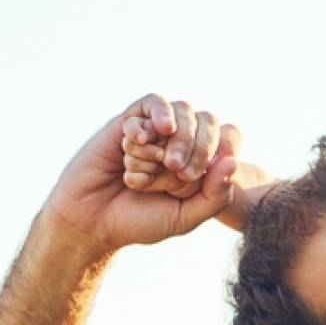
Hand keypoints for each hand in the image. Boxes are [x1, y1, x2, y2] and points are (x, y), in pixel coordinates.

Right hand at [39, 94, 237, 254]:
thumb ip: (215, 197)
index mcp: (200, 163)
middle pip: (206, 120)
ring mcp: (155, 130)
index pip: (229, 136)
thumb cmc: (138, 221)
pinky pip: (149, 104)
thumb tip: (233, 161)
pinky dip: (150, 119)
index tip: (204, 174)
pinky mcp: (129, 122)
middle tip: (179, 171)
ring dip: (175, 136)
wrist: (92, 221)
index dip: (224, 147)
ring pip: (180, 110)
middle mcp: (181, 143)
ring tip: (161, 161)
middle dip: (198, 144)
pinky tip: (140, 140)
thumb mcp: (184, 218)